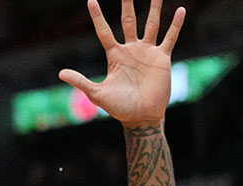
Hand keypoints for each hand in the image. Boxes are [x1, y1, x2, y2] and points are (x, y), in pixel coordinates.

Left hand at [60, 0, 185, 127]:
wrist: (141, 116)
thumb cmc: (119, 107)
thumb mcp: (97, 93)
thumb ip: (81, 82)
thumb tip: (60, 73)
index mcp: (115, 55)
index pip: (103, 31)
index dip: (97, 16)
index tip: (91, 0)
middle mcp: (131, 49)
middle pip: (128, 21)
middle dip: (127, 4)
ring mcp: (147, 52)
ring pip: (151, 24)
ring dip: (154, 8)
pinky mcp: (162, 58)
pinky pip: (170, 37)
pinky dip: (176, 24)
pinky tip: (181, 10)